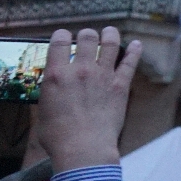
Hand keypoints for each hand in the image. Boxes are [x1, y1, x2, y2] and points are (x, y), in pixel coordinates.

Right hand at [37, 26, 141, 173]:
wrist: (84, 148)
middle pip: (87, 38)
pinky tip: (136, 44)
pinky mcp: (120, 85)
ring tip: (110, 32)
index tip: (63, 36)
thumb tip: (51, 87)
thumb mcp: (43, 111)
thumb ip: (49, 93)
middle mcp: (80, 70)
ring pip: (110, 43)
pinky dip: (134, 51)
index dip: (61, 35)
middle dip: (87, 34)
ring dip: (110, 34)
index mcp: (57, 74)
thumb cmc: (58, 136)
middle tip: (87, 36)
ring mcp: (103, 75)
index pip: (59, 41)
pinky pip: (130, 62)